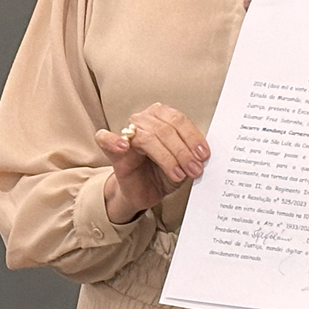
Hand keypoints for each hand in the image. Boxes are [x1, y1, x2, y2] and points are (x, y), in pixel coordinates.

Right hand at [94, 103, 209, 224]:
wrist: (145, 191)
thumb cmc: (164, 172)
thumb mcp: (184, 163)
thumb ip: (192, 154)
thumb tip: (202, 155)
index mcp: (162, 116)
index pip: (179, 120)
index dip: (192, 138)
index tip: (203, 155)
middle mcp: (144, 120)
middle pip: (165, 129)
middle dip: (183, 152)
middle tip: (194, 169)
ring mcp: (127, 134)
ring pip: (148, 137)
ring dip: (167, 157)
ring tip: (178, 174)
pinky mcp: (113, 151)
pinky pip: (106, 138)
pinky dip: (113, 140)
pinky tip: (124, 146)